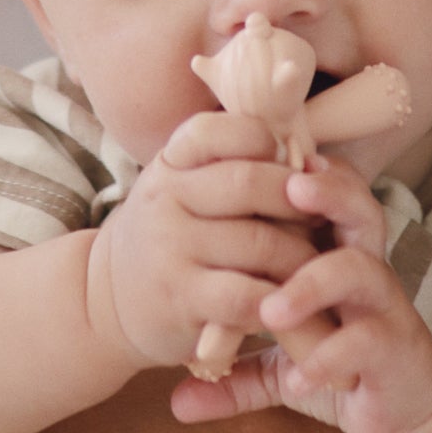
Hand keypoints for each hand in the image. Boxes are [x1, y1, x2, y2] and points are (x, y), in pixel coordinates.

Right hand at [85, 111, 318, 372]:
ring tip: (319, 265)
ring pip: (259, 243)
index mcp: (172, 162)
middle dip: (299, 201)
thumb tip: (310, 159)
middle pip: (249, 183)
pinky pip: (246, 296)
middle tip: (324, 219)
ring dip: (302, 257)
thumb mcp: (182, 187)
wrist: (107, 300)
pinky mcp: (181, 300)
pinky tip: (292, 302)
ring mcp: (170, 249)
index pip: (219, 130)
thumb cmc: (170, 237)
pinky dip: (280, 300)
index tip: (291, 164)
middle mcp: (166, 199)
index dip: (266, 140)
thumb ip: (230, 166)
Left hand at [168, 159, 431, 432]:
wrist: (411, 413)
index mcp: (336, 259)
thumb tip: (175, 402)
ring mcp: (383, 309)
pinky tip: (298, 379)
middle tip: (288, 190)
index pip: (326, 200)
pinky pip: (366, 341)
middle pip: (359, 212)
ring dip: (312, 283)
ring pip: (361, 271)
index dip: (299, 176)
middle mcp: (365, 273)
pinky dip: (329, 356)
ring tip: (271, 311)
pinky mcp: (396, 350)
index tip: (251, 162)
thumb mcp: (281, 372)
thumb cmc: (345, 373)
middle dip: (327, 195)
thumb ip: (235, 377)